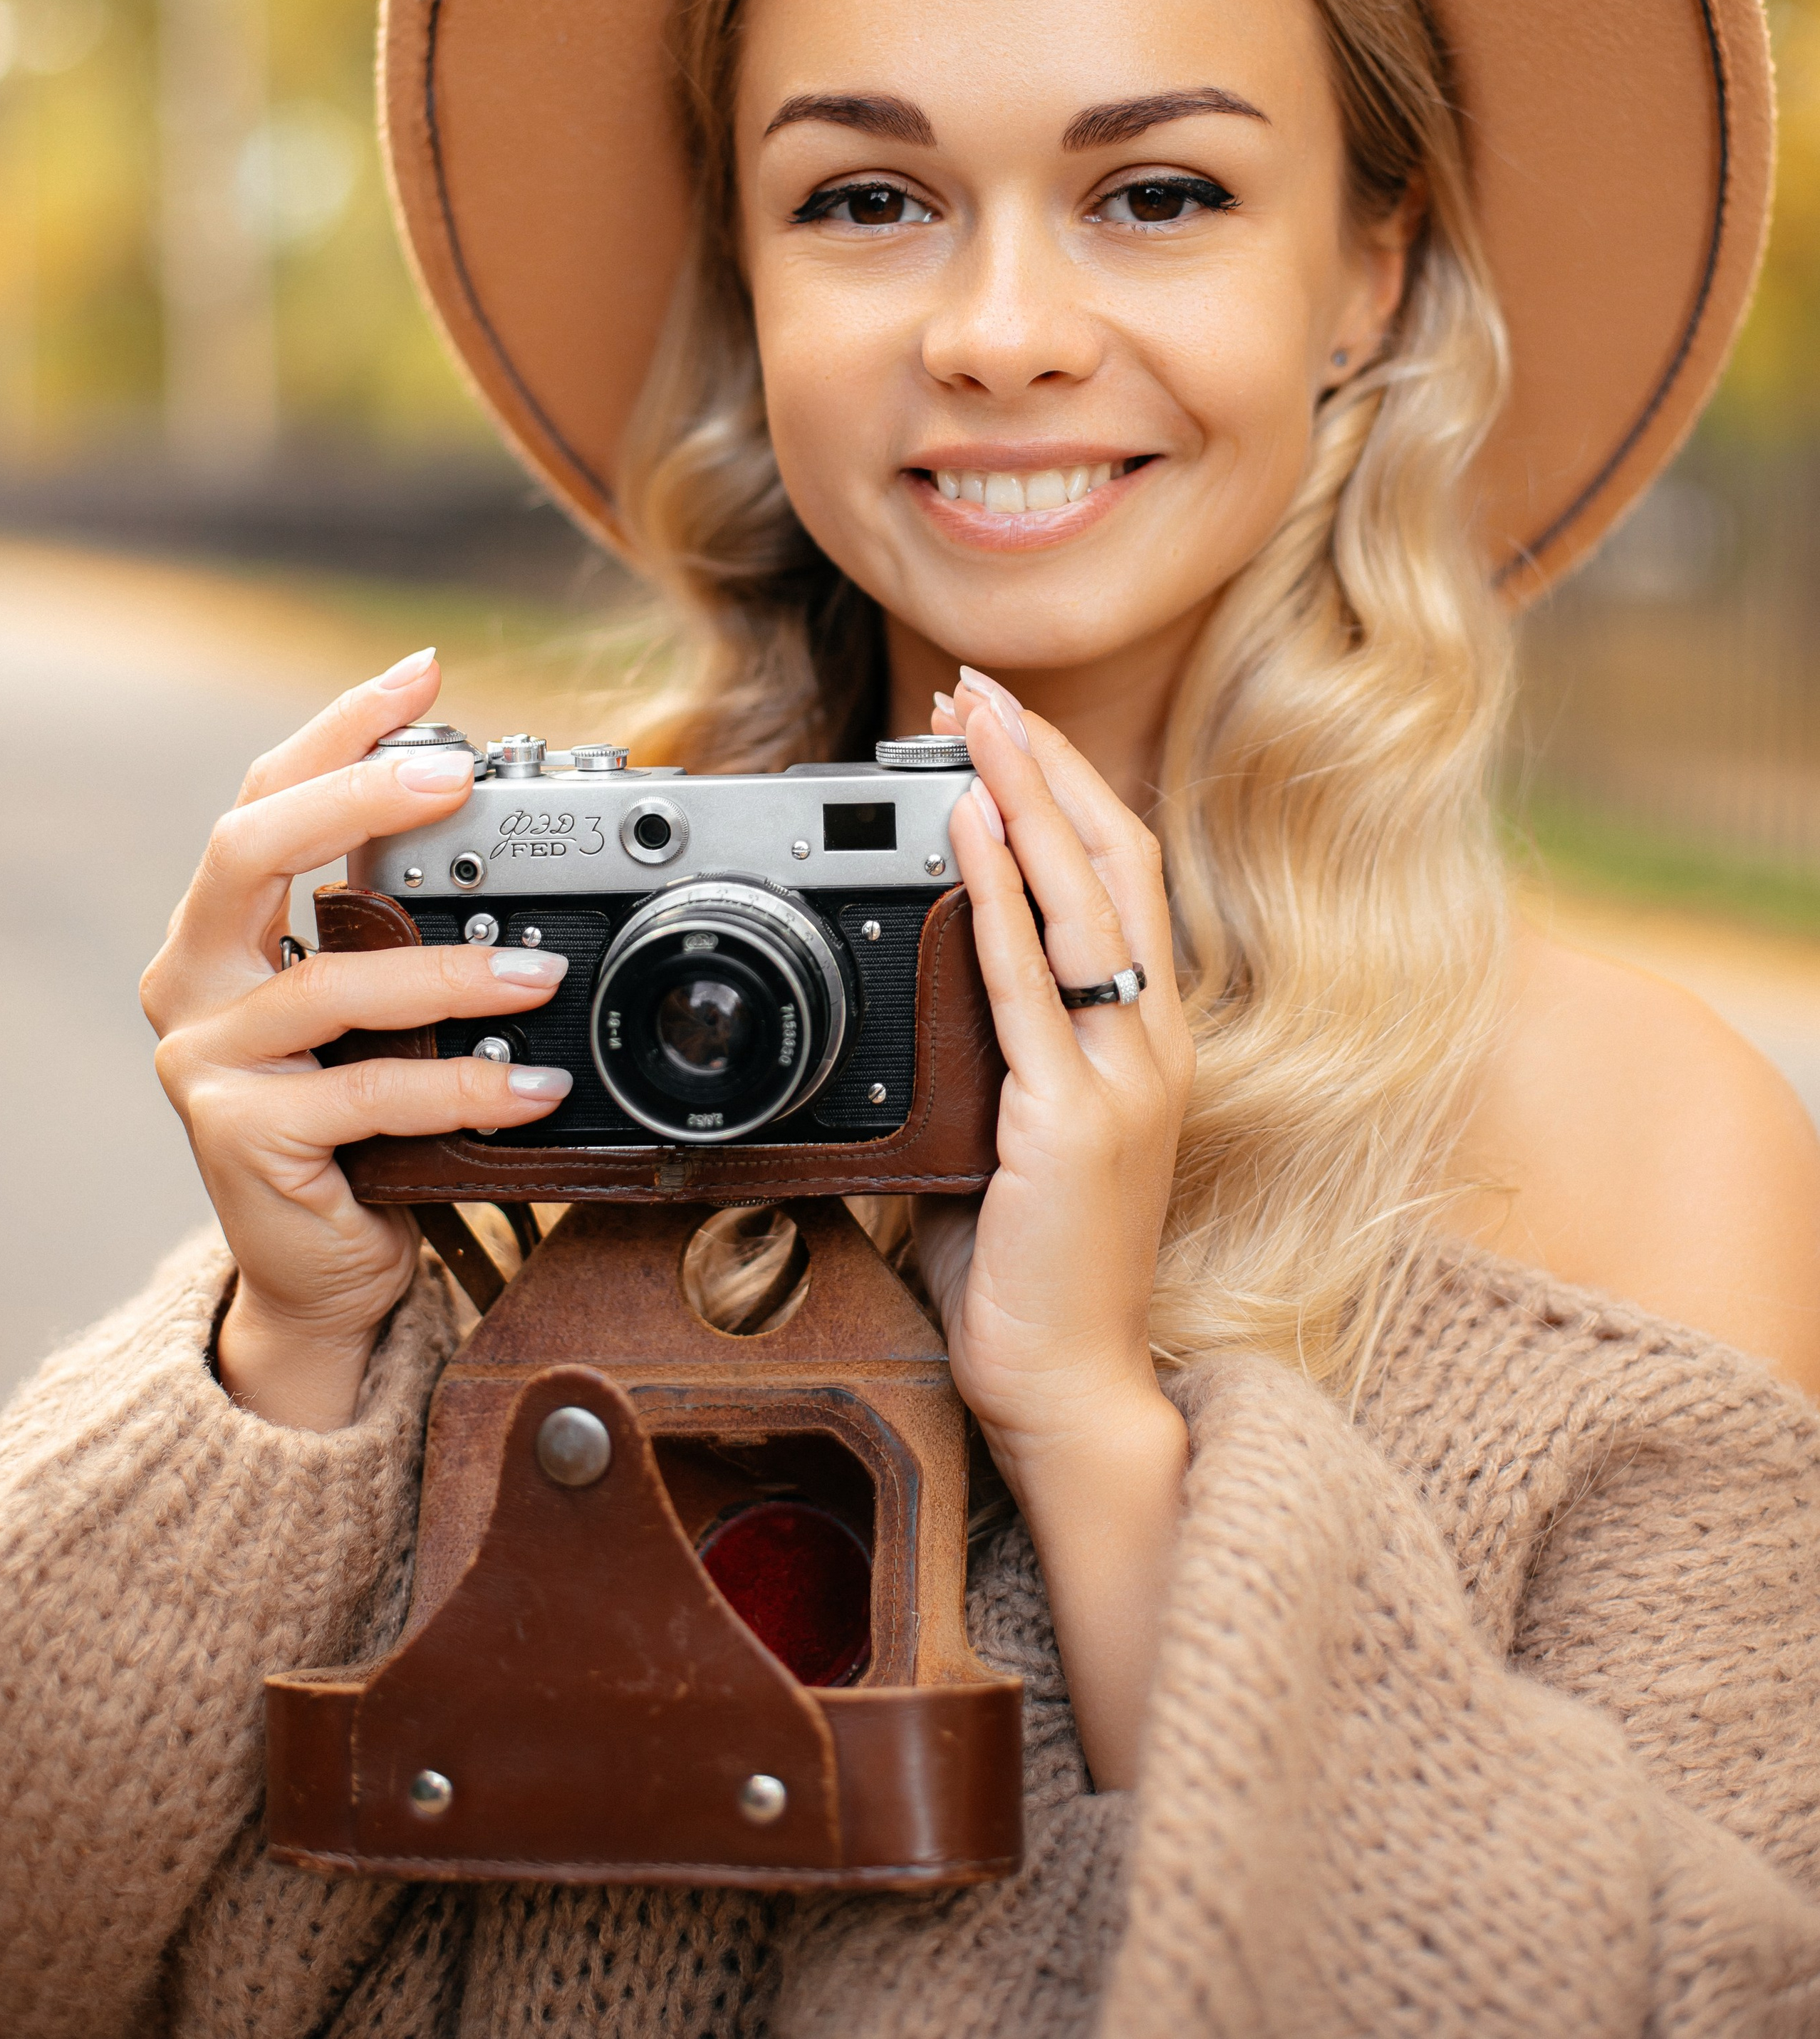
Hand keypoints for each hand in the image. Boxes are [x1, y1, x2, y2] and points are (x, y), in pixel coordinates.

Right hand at [142, 649, 572, 1430]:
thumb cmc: (358, 1121)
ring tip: (541, 972)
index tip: (422, 674)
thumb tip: (493, 814)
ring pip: (329, 982)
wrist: (319, 1268)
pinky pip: (366, 1091)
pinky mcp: (239, 1135)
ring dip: (450, 970)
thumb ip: (397, 922)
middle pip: (250, 848)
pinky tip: (533, 1083)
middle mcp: (191, 980)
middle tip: (458, 775)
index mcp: (219, 930)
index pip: (264, 797)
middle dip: (355, 794)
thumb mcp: (377, 1005)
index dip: (339, 730)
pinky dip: (462, 1086)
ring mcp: (205, 1059)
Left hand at [917, 668, 1192, 1464]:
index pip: (1121, 878)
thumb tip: (918, 978)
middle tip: (980, 683)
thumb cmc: (1029, 1271)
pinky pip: (1027, 981)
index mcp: (1146, 1041)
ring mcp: (1123, 1079)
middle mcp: (1152, 1045)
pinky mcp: (1071, 1121)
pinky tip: (968, 828)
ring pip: (1083, 898)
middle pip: (1113, 858)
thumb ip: (986, 1049)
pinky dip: (997, 891)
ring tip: (973, 719)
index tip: (1003, 725)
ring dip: (1022, 794)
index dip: (1067, 789)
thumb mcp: (1010, 1132)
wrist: (1066, 1387)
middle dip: (1042, 759)